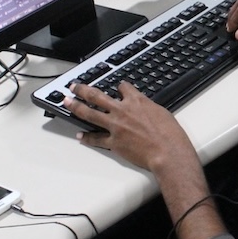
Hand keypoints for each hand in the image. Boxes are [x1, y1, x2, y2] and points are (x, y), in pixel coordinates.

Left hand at [64, 82, 226, 238]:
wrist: (168, 152)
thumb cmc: (170, 135)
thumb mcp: (162, 113)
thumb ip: (149, 108)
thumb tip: (144, 108)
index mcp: (137, 101)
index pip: (123, 87)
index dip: (119, 86)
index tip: (117, 86)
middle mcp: (122, 111)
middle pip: (97, 96)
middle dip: (83, 89)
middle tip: (75, 86)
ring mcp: (115, 127)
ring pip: (90, 113)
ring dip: (76, 106)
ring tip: (67, 102)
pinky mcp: (113, 143)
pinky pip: (96, 139)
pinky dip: (87, 138)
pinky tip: (79, 136)